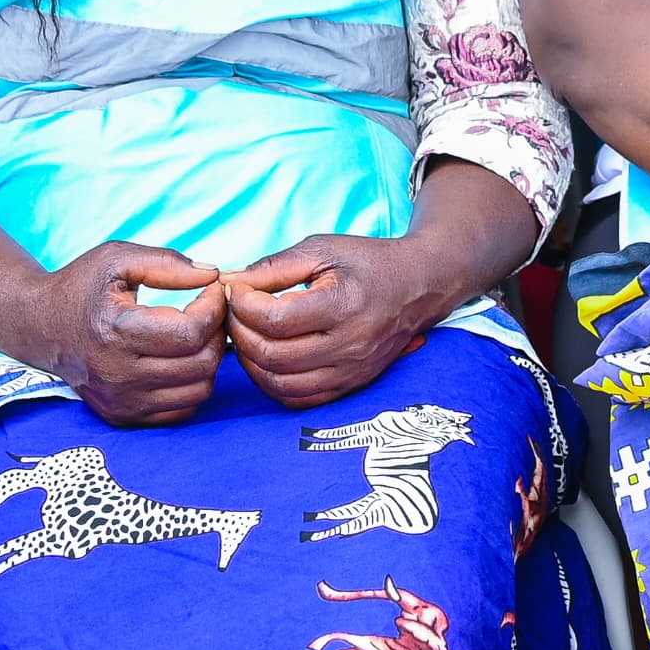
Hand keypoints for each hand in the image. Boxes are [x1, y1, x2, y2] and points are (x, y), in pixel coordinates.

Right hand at [24, 241, 225, 425]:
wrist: (39, 328)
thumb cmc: (80, 288)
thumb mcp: (117, 259)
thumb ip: (166, 263)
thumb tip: (212, 276)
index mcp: (115, 331)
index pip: (191, 332)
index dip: (214, 308)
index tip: (213, 290)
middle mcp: (118, 374)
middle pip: (201, 364)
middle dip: (217, 332)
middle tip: (210, 311)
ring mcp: (121, 401)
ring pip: (199, 390)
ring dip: (209, 359)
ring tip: (196, 334)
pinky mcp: (123, 416)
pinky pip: (183, 409)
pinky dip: (192, 383)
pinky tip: (181, 358)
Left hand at [223, 233, 455, 411]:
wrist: (418, 286)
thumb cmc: (367, 263)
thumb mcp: (321, 250)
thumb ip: (273, 267)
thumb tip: (231, 283)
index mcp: (342, 305)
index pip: (273, 319)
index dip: (242, 304)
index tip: (236, 289)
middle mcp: (349, 345)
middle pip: (272, 355)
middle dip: (239, 331)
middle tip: (233, 311)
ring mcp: (351, 371)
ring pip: (280, 384)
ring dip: (250, 361)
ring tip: (246, 334)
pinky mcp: (350, 385)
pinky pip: (299, 399)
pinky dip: (272, 383)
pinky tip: (265, 358)